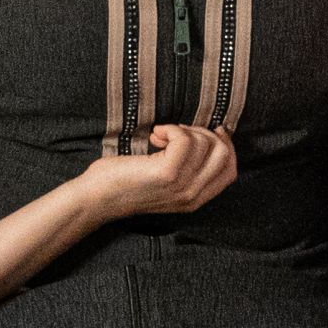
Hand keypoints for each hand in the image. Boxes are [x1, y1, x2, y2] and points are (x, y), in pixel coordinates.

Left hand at [81, 123, 238, 217]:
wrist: (97, 197)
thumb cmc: (126, 182)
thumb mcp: (166, 180)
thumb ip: (189, 169)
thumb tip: (209, 137)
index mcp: (196, 199)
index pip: (230, 171)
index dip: (226, 146)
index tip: (212, 131)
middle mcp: (193, 196)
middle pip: (223, 154)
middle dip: (204, 133)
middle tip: (176, 133)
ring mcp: (181, 186)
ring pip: (204, 143)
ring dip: (182, 129)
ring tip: (160, 136)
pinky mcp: (167, 174)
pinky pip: (185, 139)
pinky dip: (171, 129)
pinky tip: (155, 134)